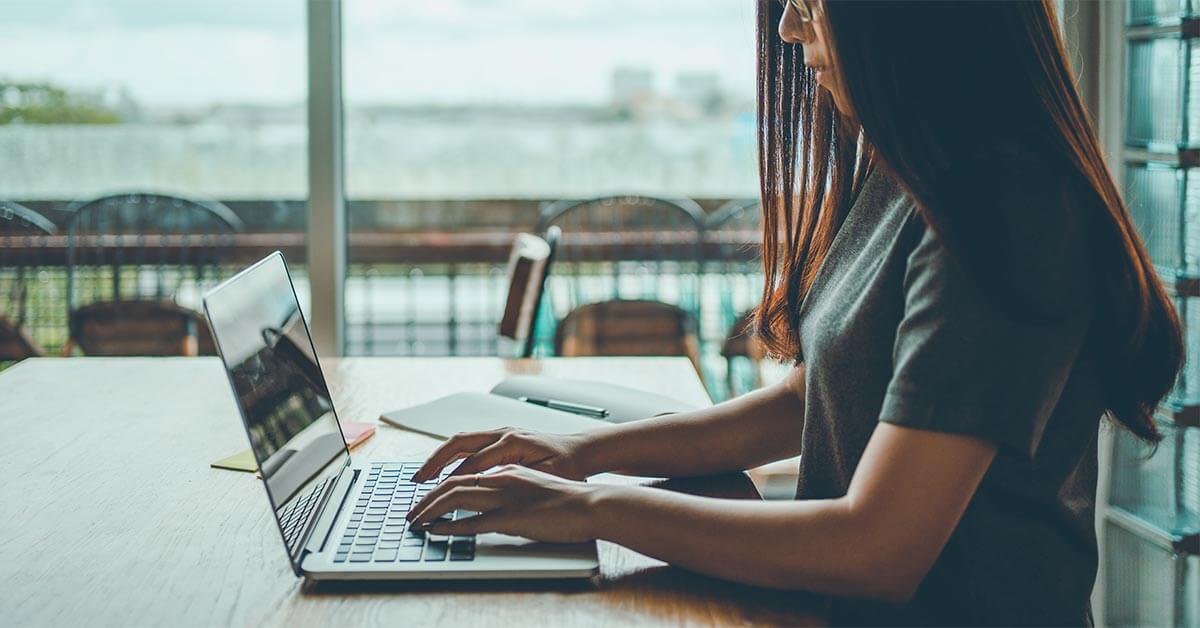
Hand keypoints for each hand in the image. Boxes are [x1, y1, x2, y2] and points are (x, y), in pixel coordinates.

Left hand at [406, 465, 603, 542]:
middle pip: (453, 481)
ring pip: (456, 497)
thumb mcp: (535, 485)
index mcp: (508, 468)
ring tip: (415, 520)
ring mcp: (507, 497)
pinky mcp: (513, 518)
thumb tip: (492, 497)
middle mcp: (503, 477)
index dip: (440, 481)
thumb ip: (512, 487)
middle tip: (411, 510)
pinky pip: (473, 522)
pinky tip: (435, 530)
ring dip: (430, 509)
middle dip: (426, 495)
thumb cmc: (569, 498)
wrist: (592, 504)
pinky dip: (449, 526)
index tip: (425, 493)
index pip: (465, 470)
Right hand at [410, 427, 592, 482]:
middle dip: (434, 462)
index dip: (451, 481)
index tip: (436, 497)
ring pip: (461, 441)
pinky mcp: (501, 437)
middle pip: (458, 443)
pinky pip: (470, 443)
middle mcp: (503, 433)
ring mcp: (501, 432)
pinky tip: (442, 471)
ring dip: (439, 457)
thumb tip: (489, 491)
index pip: (472, 463)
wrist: (583, 451)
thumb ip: (517, 482)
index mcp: (512, 442)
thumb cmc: (569, 466)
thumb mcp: (546, 478)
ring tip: (421, 476)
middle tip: (416, 481)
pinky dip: (452, 455)